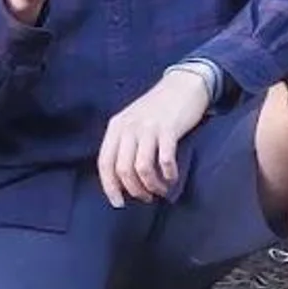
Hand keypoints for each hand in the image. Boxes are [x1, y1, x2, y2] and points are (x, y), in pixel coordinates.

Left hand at [97, 69, 212, 207]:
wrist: (182, 85)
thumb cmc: (157, 108)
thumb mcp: (132, 121)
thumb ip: (124, 143)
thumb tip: (122, 179)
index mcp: (116, 126)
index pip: (104, 162)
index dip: (109, 186)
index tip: (118, 203)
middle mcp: (129, 126)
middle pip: (123, 169)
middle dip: (134, 190)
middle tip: (146, 197)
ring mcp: (149, 127)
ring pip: (142, 168)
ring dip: (152, 186)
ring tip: (160, 190)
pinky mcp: (169, 129)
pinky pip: (164, 160)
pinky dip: (168, 175)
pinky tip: (172, 177)